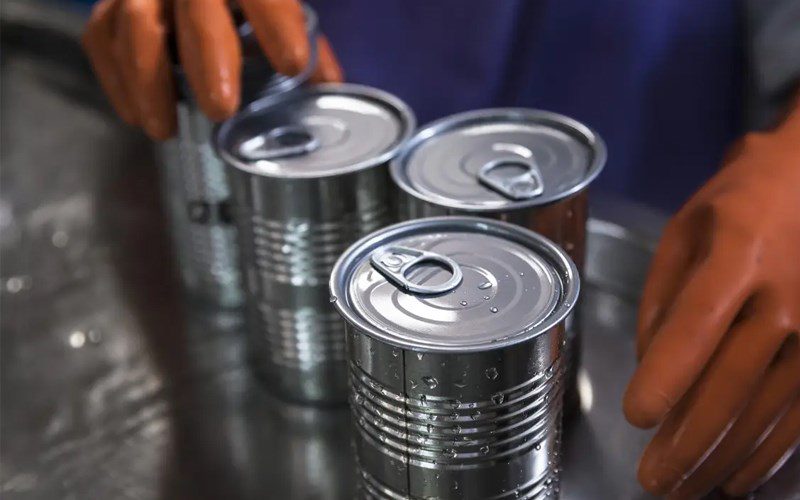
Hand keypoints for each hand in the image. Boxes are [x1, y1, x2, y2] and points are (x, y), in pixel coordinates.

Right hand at [82, 0, 342, 139]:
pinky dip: (116, 78)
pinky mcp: (114, 2)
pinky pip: (102, 35)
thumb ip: (309, 44)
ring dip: (146, 80)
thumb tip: (327, 91)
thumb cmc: (250, 2)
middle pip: (195, 5)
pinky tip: (138, 114)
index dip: (276, 22)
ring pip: (134, 22)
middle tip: (220, 110)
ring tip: (165, 129)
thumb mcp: (280, 10)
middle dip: (206, 58)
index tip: (293, 65)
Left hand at [624, 102, 799, 497]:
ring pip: (768, 406)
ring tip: (686, 489)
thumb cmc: (743, 200)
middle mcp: (786, 296)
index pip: (698, 324)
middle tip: (654, 480)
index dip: (668, 376)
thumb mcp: (687, 229)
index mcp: (739, 254)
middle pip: (733, 380)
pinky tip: (740, 475)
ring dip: (723, 455)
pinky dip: (769, 450)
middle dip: (690, 438)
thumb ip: (663, 295)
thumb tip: (647, 363)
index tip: (638, 416)